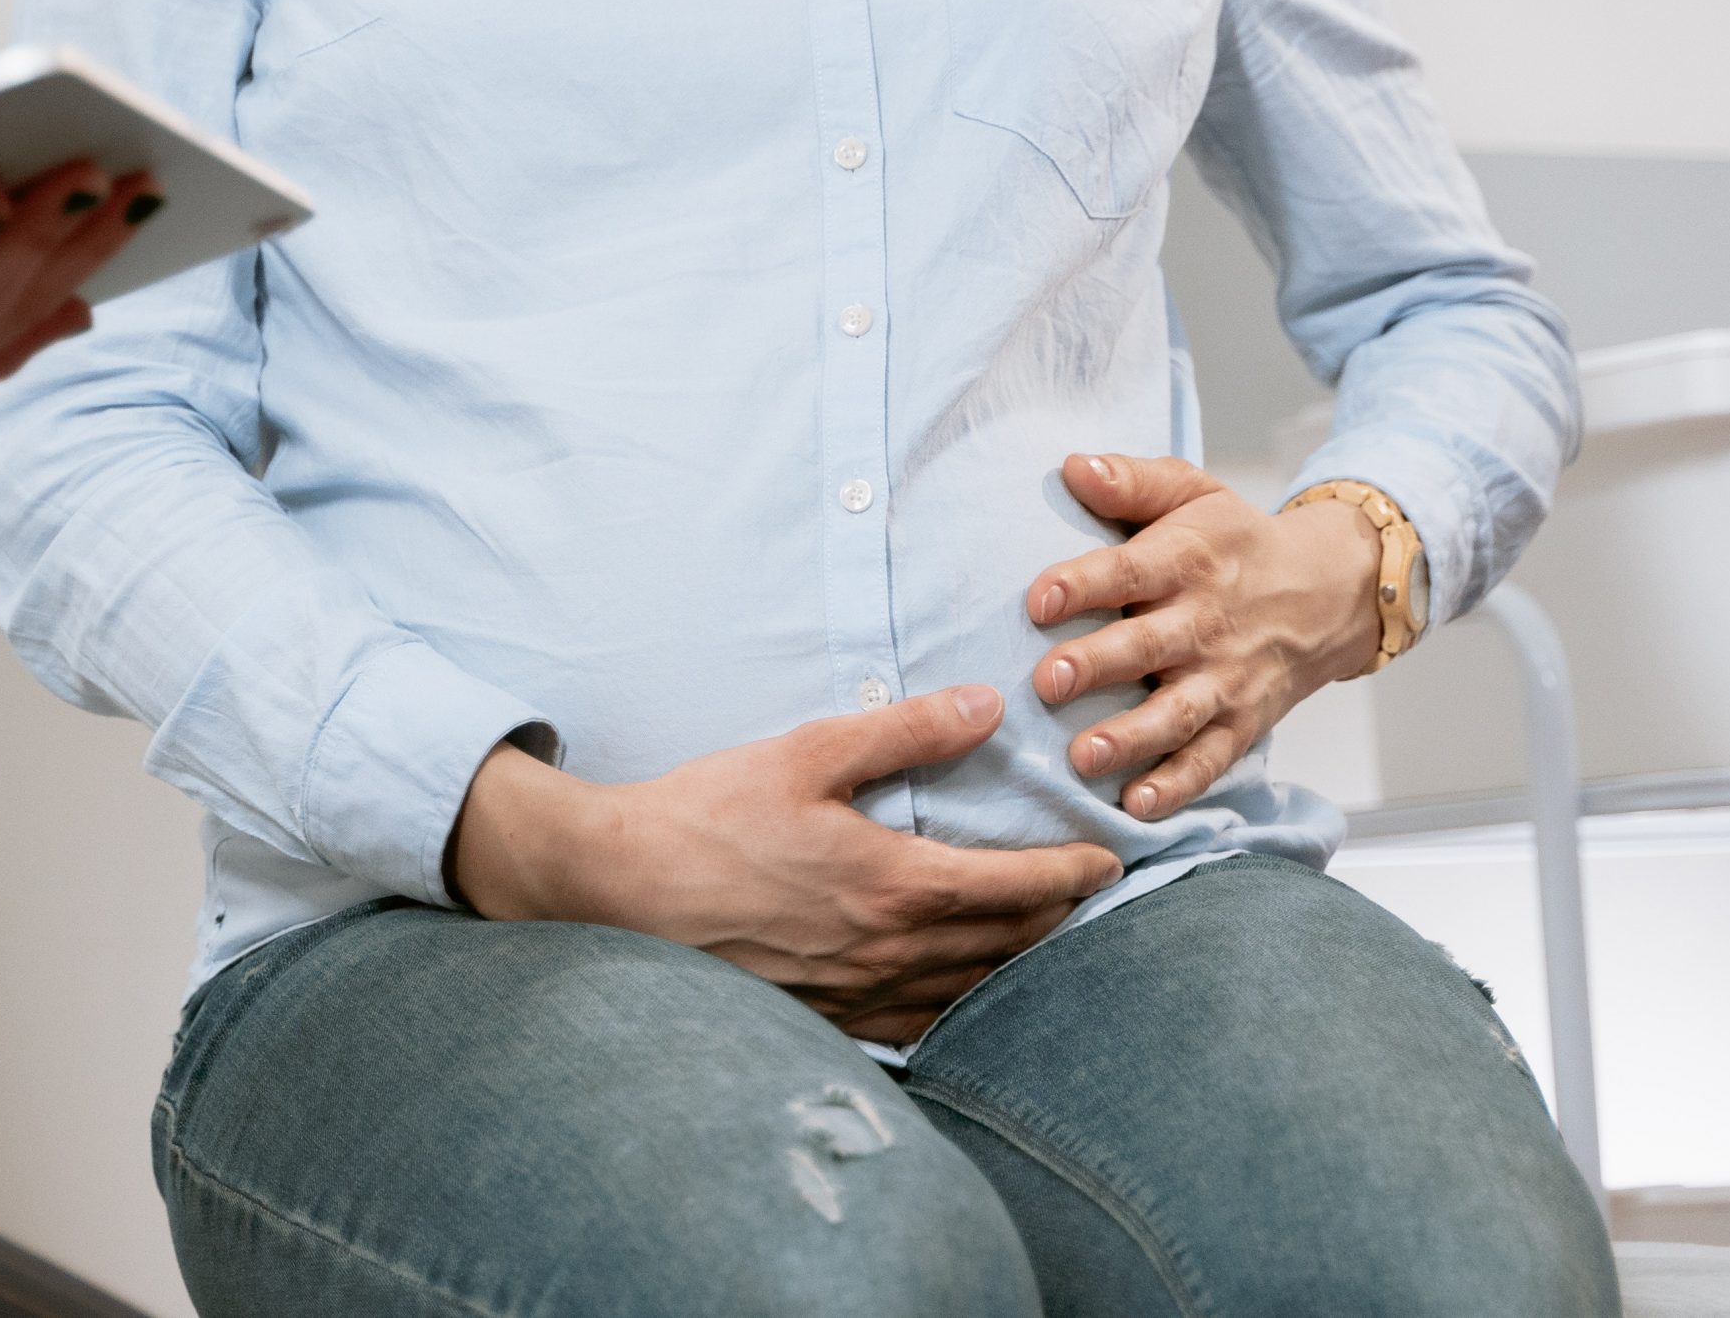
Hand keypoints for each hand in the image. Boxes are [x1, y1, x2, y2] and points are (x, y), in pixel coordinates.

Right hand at [452, 687, 1125, 1044]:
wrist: (619, 888)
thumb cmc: (707, 815)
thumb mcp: (806, 753)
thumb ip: (903, 732)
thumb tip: (983, 706)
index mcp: (896, 884)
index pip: (1019, 889)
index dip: (1074, 876)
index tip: (1109, 861)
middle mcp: (889, 950)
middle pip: (1006, 946)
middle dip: (1058, 920)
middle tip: (1090, 897)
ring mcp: (857, 993)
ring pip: (968, 991)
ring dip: (1017, 967)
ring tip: (1043, 941)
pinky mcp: (822, 1015)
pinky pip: (915, 1023)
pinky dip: (956, 1004)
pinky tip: (959, 992)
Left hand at [1027, 453, 1382, 820]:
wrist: (1329, 589)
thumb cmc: (1235, 541)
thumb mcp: (1193, 493)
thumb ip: (1133, 481)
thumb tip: (1072, 467)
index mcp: (1187, 560)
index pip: (1129, 571)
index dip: (1083, 585)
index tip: (1038, 600)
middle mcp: (1206, 623)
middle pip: (1146, 646)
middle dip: (1097, 666)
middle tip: (1046, 681)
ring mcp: (1226, 679)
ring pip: (1176, 712)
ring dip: (1131, 737)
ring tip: (1084, 756)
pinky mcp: (1242, 722)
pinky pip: (1210, 759)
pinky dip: (1177, 785)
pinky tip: (1137, 806)